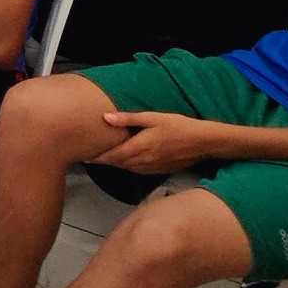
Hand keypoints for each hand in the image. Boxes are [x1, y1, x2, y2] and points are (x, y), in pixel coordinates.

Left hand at [96, 109, 224, 175]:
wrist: (202, 142)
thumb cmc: (177, 126)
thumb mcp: (152, 117)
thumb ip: (128, 118)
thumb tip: (105, 117)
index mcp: (139, 147)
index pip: (112, 155)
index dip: (97, 156)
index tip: (85, 155)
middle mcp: (143, 161)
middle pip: (117, 163)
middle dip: (102, 160)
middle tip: (89, 156)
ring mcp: (151, 167)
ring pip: (126, 168)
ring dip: (114, 164)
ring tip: (102, 158)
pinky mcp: (158, 170)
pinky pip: (136, 170)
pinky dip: (126, 166)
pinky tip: (124, 160)